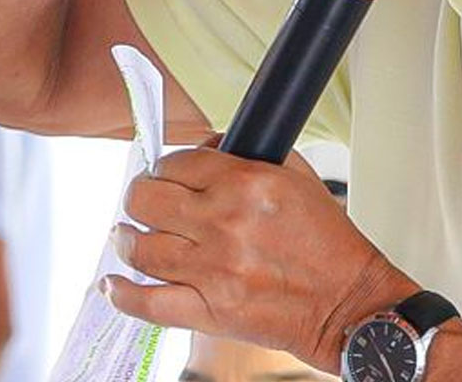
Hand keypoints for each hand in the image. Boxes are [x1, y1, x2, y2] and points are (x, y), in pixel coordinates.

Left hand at [105, 146, 417, 371]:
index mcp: (247, 184)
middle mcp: (224, 224)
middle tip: (144, 201)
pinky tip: (113, 284)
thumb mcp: (298, 177)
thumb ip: (248, 156)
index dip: (166, 166)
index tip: (167, 174)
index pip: (177, 162)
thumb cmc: (328, 242)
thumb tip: (203, 150)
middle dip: (140, 196)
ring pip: (141, 249)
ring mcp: (214, 271)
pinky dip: (123, 295)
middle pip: (146, 200)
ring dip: (127, 239)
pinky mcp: (210, 312)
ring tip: (128, 236)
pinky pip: (149, 304)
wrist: (348, 301)